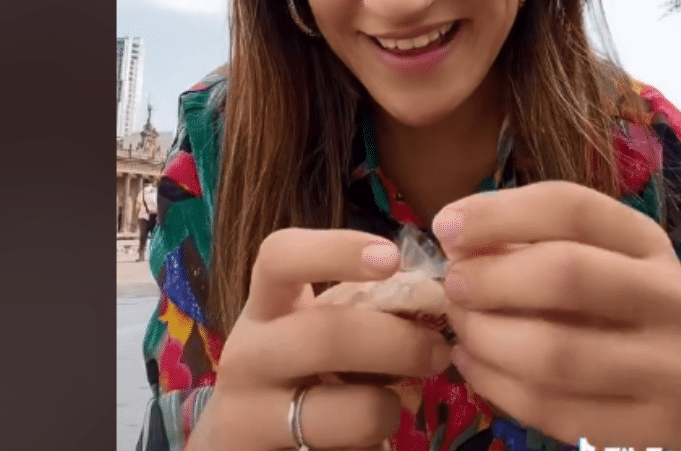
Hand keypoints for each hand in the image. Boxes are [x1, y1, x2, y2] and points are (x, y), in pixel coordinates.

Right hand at [196, 229, 453, 450]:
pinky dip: (373, 447)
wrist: (242, 442)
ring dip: (391, 408)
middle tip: (437, 352)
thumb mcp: (316, 329)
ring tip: (395, 407)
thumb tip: (430, 295)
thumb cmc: (297, 371)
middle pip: (326, 336)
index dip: (337, 250)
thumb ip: (362, 308)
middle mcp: (247, 356)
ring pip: (352, 411)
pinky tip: (362, 441)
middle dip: (398, 343)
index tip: (392, 257)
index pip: (280, 257)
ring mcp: (252, 415)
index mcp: (264, 307)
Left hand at [433, 181, 680, 449]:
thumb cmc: (607, 319)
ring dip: (487, 338)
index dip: (499, 214)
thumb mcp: (584, 265)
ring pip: (554, 352)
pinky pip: (550, 408)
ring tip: (461, 330)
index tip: (444, 227)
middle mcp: (672, 300)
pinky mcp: (650, 430)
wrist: (669, 407)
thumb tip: (455, 236)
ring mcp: (670, 369)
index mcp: (648, 244)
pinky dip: (495, 384)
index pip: (573, 208)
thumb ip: (526, 245)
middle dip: (491, 278)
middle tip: (452, 286)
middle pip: (568, 273)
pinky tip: (472, 366)